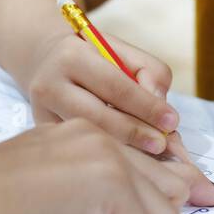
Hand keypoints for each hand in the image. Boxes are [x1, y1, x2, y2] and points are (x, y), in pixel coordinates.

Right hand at [26, 30, 213, 205]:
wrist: (47, 62)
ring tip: (149, 154)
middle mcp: (49, 85)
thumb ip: (151, 75)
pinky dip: (105, 155)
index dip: (147, 107)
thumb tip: (161, 113)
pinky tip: (127, 160)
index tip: (172, 122)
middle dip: (135, 133)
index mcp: (73, 57)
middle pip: (98, 117)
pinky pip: (78, 149)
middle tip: (162, 144)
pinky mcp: (41, 135)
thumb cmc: (97, 59)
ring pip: (87, 137)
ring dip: (122, 149)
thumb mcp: (125, 54)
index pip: (116, 87)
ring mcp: (41, 114)